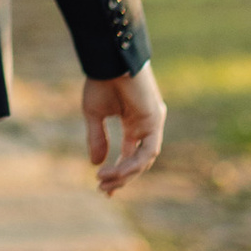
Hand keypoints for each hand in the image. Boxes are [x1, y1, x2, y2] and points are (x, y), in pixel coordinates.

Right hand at [83, 65, 164, 193]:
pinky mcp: (155, 120)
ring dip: (125, 173)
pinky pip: (148, 151)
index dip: (117, 172)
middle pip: (137, 161)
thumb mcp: (94, 114)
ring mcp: (153, 124)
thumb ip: (98, 139)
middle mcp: (146, 126)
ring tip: (105, 180)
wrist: (109, 61)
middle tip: (104, 190)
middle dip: (121, 177)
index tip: (103, 187)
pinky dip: (134, 163)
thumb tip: (95, 164)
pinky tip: (118, 170)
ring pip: (144, 160)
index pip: (129, 154)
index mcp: (134, 123)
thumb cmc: (101, 82)